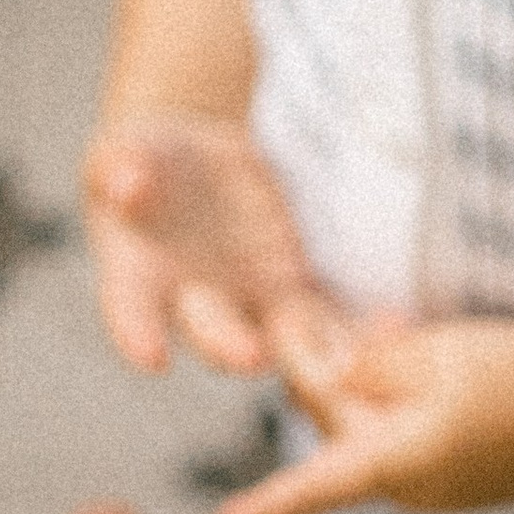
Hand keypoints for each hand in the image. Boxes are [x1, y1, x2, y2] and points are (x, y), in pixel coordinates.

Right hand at [82, 114, 351, 378]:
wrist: (190, 166)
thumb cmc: (144, 162)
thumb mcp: (126, 151)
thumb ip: (121, 166)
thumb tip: (127, 181)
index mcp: (137, 278)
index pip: (129, 310)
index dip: (136, 333)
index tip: (150, 355)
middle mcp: (193, 306)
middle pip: (212, 335)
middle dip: (230, 346)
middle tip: (248, 355)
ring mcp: (247, 304)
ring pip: (278, 341)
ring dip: (305, 353)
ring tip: (335, 362)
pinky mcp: (293, 293)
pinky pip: (326, 321)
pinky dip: (355, 332)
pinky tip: (392, 328)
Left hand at [217, 314, 513, 513]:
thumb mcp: (440, 355)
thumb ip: (376, 365)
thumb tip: (337, 372)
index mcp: (396, 461)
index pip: (317, 486)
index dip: (269, 504)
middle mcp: (409, 487)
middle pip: (341, 429)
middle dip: (321, 375)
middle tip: (302, 316)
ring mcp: (438, 489)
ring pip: (375, 430)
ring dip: (365, 386)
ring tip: (379, 328)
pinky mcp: (462, 481)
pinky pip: (408, 438)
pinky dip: (399, 403)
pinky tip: (416, 358)